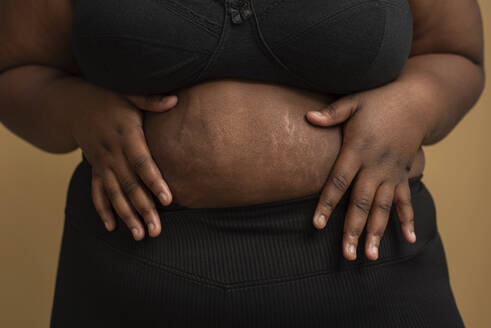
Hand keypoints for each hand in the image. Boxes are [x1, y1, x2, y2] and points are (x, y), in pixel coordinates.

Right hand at [66, 78, 177, 239]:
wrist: (71, 105)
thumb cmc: (108, 98)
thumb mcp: (128, 94)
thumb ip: (151, 100)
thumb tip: (176, 100)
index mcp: (125, 135)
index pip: (142, 162)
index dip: (154, 181)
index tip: (168, 201)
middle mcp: (112, 153)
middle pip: (129, 185)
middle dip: (143, 209)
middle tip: (156, 231)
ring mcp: (101, 163)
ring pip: (113, 194)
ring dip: (126, 216)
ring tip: (139, 236)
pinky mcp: (94, 169)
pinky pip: (96, 192)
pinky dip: (102, 210)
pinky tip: (111, 228)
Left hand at [305, 80, 427, 260]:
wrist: (417, 102)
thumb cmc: (379, 101)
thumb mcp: (354, 102)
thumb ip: (331, 113)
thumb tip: (306, 117)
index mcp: (357, 150)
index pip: (338, 182)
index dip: (327, 203)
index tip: (317, 224)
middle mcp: (375, 166)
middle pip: (361, 202)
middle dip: (352, 229)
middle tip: (346, 254)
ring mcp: (391, 173)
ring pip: (382, 208)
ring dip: (376, 232)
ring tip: (370, 256)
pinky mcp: (403, 175)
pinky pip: (405, 200)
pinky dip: (407, 220)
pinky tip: (409, 239)